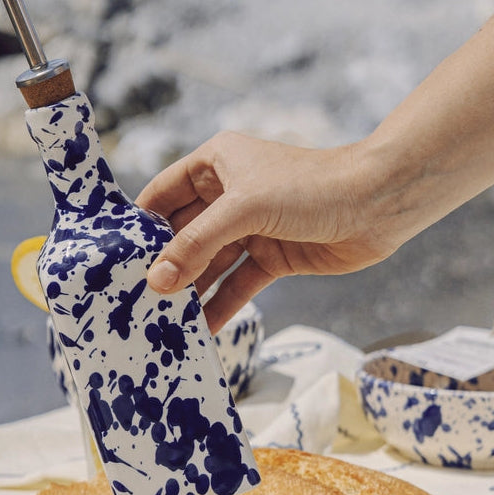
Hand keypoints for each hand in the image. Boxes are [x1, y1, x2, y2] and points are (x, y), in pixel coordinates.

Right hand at [137, 131, 401, 332]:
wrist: (380, 203)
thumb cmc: (310, 187)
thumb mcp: (244, 210)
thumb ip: (196, 245)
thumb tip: (156, 281)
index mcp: (215, 165)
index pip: (162, 195)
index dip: (139, 225)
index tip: (113, 259)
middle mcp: (228, 196)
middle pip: (182, 234)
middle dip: (162, 266)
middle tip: (133, 299)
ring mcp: (249, 229)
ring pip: (208, 264)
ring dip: (190, 291)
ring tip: (162, 321)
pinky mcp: (271, 257)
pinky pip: (236, 284)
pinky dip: (221, 305)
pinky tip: (202, 329)